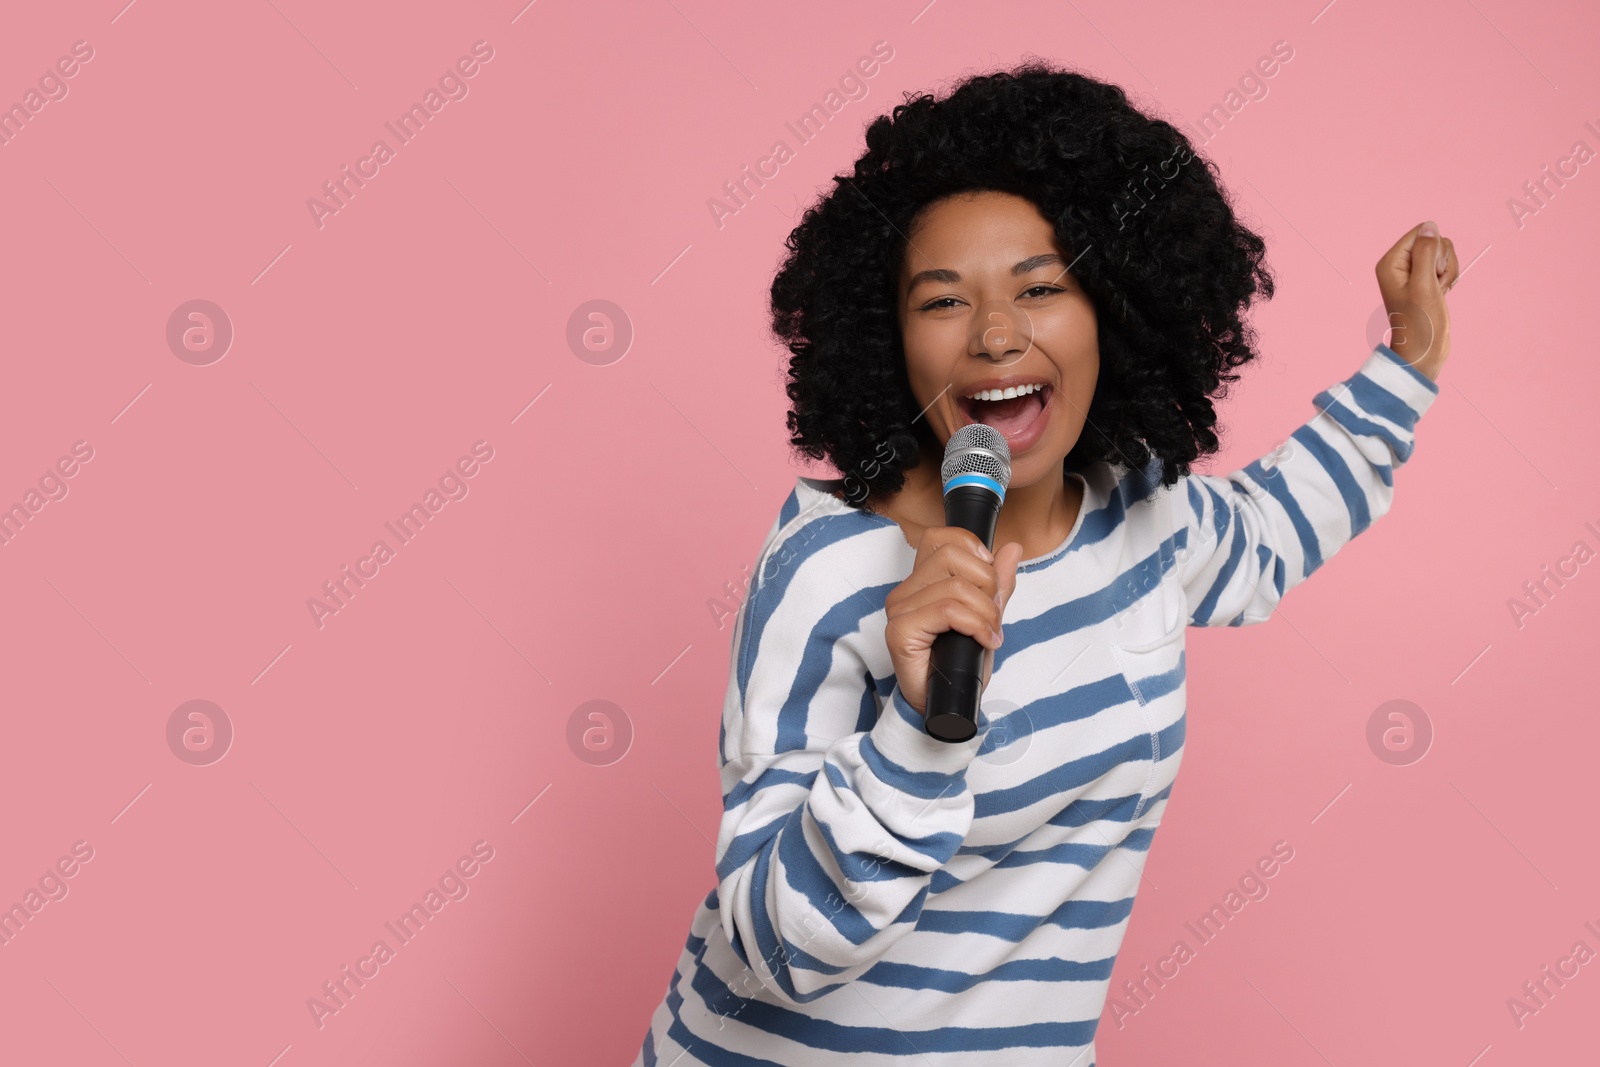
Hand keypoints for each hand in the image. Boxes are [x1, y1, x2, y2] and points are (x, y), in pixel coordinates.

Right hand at [883, 528, 1023, 715]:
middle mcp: (906, 590)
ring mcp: (900, 609)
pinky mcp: (901, 630)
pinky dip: (976, 625)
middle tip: (993, 613)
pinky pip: (948, 610)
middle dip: (987, 583)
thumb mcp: (987, 616)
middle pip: (952, 555)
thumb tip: (1011, 549)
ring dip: (985, 611)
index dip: (973, 549)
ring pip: (954, 585)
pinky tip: (984, 641)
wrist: (946, 706)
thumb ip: (998, 583)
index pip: (942, 537)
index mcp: (923, 581)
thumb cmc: (960, 665)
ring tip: (989, 632)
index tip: (990, 580)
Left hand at [1375, 220, 1456, 381]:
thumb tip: (1430, 226)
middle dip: (1442, 263)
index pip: (1422, 232)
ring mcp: (1414, 272)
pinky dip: (1448, 279)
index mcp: (1391, 262)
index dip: (1434, 250)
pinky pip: (1446, 266)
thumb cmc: (1420, 321)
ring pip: (1444, 254)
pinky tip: (1440, 294)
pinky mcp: (1426, 280)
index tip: (1429, 275)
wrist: (1424, 350)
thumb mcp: (1425, 284)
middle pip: (1435, 241)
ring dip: (1447, 273)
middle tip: (1433, 287)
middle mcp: (1400, 265)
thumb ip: (1427, 253)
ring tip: (1437, 293)